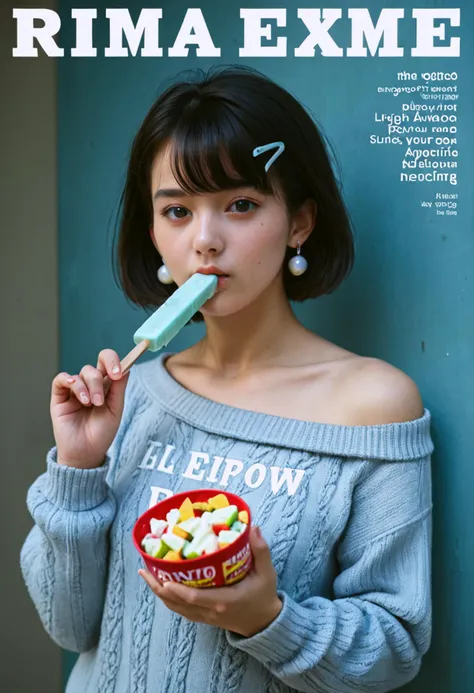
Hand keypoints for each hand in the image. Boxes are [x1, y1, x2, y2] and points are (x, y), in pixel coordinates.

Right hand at [51, 349, 128, 468]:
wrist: (86, 453)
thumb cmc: (102, 433)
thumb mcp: (115, 410)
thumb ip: (118, 388)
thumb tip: (126, 366)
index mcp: (106, 386)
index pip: (108, 363)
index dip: (113, 361)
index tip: (117, 373)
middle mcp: (90, 385)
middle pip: (94, 367)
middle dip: (98, 381)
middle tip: (99, 401)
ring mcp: (74, 391)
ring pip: (80, 374)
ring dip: (87, 387)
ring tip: (89, 404)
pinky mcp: (59, 397)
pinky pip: (61, 379)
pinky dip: (68, 380)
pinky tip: (74, 389)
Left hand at [139, 526, 282, 637]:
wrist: (264, 623)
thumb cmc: (264, 595)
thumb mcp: (266, 573)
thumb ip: (261, 550)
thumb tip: (253, 528)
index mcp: (223, 600)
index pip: (193, 597)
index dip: (175, 589)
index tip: (162, 576)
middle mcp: (210, 611)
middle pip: (177, 603)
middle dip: (158, 587)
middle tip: (144, 569)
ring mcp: (206, 616)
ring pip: (175, 608)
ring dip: (159, 593)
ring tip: (147, 574)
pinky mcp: (204, 618)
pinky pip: (181, 610)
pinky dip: (168, 599)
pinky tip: (161, 586)